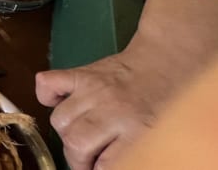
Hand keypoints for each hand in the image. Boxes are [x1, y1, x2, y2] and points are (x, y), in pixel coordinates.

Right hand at [36, 50, 162, 169]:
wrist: (169, 59)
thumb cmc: (170, 100)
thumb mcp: (161, 134)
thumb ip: (134, 153)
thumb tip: (103, 165)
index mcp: (137, 128)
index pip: (105, 164)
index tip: (98, 167)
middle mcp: (112, 109)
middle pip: (75, 144)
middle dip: (78, 159)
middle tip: (88, 160)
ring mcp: (92, 88)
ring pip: (60, 120)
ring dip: (67, 133)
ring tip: (80, 134)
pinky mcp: (80, 72)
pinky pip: (48, 83)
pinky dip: (47, 97)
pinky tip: (58, 103)